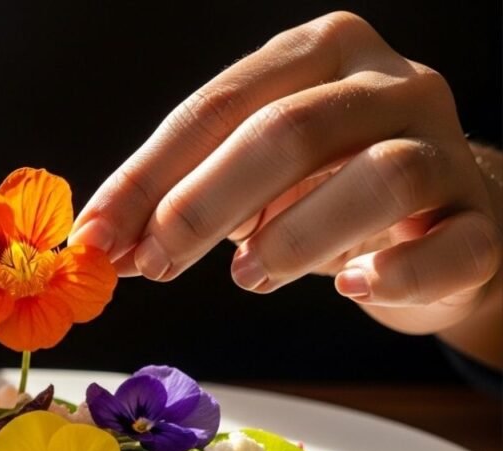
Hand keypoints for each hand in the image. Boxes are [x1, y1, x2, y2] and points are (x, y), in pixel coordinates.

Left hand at [73, 11, 501, 341]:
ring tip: (248, 276)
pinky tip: (350, 286)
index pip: (217, 106)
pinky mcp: (481, 220)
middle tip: (155, 264)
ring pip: (378, 178)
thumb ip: (183, 196)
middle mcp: (391, 83)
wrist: (437, 215)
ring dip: (295, 237)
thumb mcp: (249, 176)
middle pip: (289, 132)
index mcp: (320, 52)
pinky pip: (450, 246)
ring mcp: (445, 146)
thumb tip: (104, 244)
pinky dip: (396, 271)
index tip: (97, 236)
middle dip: (203, 205)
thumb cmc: (323, 189)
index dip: (147, 176)